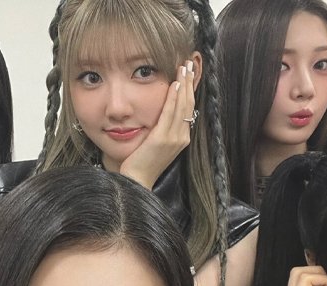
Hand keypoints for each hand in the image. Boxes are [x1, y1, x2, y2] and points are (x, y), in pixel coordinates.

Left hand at [119, 59, 197, 187]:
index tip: (189, 73)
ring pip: (182, 106)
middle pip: (189, 104)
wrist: (136, 181)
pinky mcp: (163, 139)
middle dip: (190, 81)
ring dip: (184, 84)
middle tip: (190, 62)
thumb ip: (161, 128)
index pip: (189, 108)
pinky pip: (170, 114)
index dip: (190, 89)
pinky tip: (175, 84)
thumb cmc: (141, 163)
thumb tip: (162, 113)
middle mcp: (182, 137)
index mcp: (181, 137)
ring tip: (184, 67)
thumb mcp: (155, 143)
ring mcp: (174, 138)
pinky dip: (173, 98)